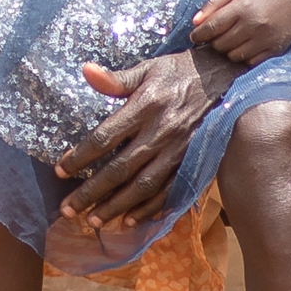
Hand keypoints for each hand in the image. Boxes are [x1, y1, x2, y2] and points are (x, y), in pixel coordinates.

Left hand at [52, 49, 227, 233]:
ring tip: (93, 221)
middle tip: (68, 209)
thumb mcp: (149, 68)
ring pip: (143, 186)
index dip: (80, 156)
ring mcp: (179, 152)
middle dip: (92, 192)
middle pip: (121, 169)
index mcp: (146, 107)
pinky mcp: (193, 163)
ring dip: (117, 206)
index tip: (59, 172)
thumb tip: (85, 70)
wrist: (230, 80)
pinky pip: (170, 191)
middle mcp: (161, 133)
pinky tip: (131, 221)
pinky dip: (150, 208)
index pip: (105, 137)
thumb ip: (117, 78)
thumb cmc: (181, 72)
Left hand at [191, 0, 290, 66]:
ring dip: (229, 50)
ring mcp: (266, 39)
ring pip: (234, 56)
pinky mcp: (277, 49)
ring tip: (234, 38)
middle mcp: (253, 25)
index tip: (194, 36)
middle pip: (220, 45)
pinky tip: (247, 45)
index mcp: (241, 8)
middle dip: (214, 41)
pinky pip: (251, 62)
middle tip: (219, 34)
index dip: (198, 35)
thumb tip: (195, 22)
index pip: (211, 28)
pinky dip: (245, 56)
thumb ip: (215, 3)